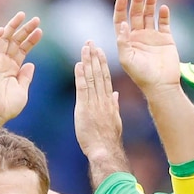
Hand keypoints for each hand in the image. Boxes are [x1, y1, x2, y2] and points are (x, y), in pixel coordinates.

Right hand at [0, 11, 42, 123]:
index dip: (31, 40)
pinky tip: (3, 30)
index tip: (40, 31)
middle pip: (15, 41)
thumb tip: (31, 64)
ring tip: (22, 15)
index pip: (23, 49)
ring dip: (12, 27)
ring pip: (3, 39)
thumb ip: (26, 77)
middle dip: (25, 29)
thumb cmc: (9, 106)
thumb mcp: (23, 90)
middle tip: (36, 19)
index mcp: (14, 68)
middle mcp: (5, 63)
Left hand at [74, 42, 129, 189]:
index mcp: (110, 102)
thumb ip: (114, 105)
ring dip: (88, 62)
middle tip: (90, 42)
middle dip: (95, 57)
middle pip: (99, 74)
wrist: (105, 151)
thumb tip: (115, 94)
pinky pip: (82, 90)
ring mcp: (94, 104)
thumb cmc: (108, 140)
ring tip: (85, 48)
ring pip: (92, 78)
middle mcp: (103, 100)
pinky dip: (80, 76)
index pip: (105, 78)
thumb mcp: (115, 120)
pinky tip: (78, 65)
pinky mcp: (84, 109)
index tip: (99, 50)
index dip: (102, 63)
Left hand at [113, 0, 181, 94]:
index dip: (120, 7)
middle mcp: (138, 36)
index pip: (121, 20)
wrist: (161, 85)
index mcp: (127, 41)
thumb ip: (122, 41)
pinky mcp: (166, 39)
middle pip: (136, 13)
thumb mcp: (126, 59)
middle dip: (137, 0)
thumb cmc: (141, 75)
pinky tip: (163, 8)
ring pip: (150, 15)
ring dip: (151, 3)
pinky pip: (164, 23)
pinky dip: (164, 15)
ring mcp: (152, 37)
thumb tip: (123, 23)